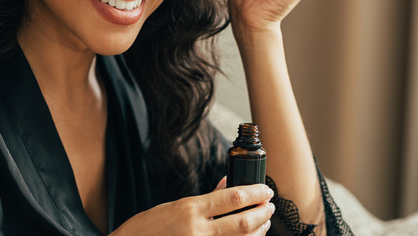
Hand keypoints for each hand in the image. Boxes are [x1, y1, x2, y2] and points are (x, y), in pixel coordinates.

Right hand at [110, 181, 274, 235]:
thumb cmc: (147, 229)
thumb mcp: (173, 206)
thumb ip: (204, 199)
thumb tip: (228, 185)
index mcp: (190, 209)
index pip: (233, 197)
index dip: (255, 193)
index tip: (266, 190)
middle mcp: (197, 230)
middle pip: (243, 222)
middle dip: (262, 213)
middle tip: (270, 206)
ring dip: (258, 231)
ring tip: (264, 223)